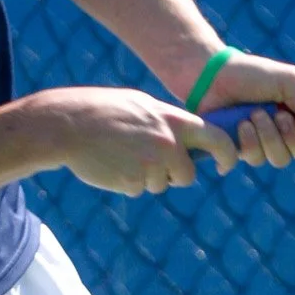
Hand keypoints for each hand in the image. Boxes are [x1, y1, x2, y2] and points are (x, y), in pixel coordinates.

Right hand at [38, 87, 240, 196]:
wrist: (67, 125)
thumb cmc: (103, 111)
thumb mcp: (140, 105)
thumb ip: (166, 121)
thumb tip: (187, 138)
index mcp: (172, 120)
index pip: (216, 138)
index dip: (227, 153)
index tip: (226, 163)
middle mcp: (166, 143)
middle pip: (187, 174)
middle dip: (175, 174)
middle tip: (154, 163)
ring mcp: (150, 164)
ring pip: (160, 184)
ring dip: (146, 177)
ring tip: (121, 154)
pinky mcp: (132, 182)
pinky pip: (138, 189)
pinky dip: (127, 181)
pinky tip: (111, 163)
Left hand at [200, 53, 294, 168]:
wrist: (210, 76)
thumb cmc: (251, 74)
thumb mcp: (289, 80)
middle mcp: (290, 133)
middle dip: (293, 135)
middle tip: (279, 114)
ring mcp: (266, 144)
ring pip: (280, 160)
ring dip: (268, 135)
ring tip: (253, 113)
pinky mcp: (243, 152)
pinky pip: (254, 160)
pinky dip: (248, 140)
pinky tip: (238, 124)